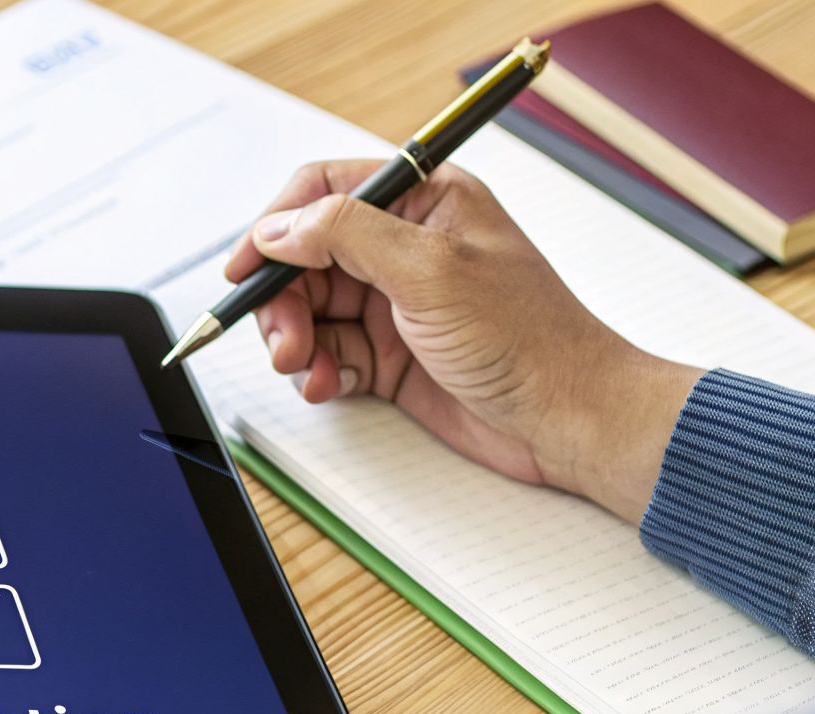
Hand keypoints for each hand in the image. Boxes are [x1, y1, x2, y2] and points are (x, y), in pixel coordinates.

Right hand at [223, 159, 703, 521]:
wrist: (569, 421)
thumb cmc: (529, 339)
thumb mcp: (432, 271)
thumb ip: (348, 236)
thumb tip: (279, 227)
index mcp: (425, 202)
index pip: (324, 191)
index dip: (276, 225)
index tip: (244, 268)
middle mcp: (405, 249)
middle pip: (305, 257)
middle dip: (283, 298)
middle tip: (282, 338)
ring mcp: (395, 304)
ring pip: (310, 310)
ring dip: (295, 340)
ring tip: (304, 367)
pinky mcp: (391, 356)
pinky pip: (329, 355)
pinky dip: (319, 372)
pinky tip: (331, 387)